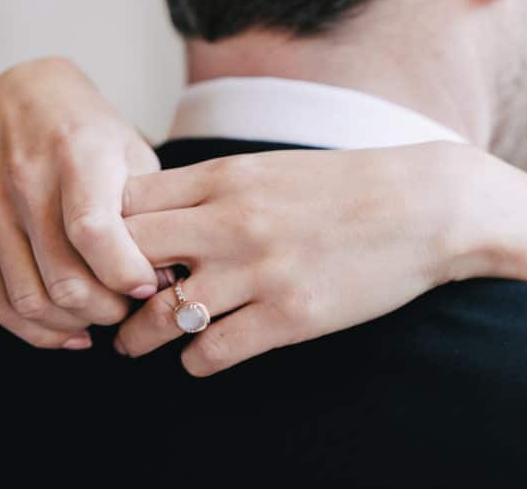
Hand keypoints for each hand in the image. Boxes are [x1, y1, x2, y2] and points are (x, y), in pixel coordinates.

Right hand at [0, 57, 162, 348]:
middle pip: (64, 278)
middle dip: (108, 309)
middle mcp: (26, 183)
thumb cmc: (89, 130)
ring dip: (76, 324)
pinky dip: (37, 330)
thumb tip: (168, 278)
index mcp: (76, 156)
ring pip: (31, 300)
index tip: (150, 286)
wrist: (18, 96)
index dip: (125, 272)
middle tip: (132, 307)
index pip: (94, 232)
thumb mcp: (132, 152)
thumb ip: (149, 212)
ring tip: (105, 317)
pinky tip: (71, 332)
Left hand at [116, 142, 489, 375]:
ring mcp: (258, 272)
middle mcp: (231, 222)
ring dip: (137, 338)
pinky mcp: (290, 316)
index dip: (103, 232)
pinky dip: (195, 360)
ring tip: (133, 345)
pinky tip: (200, 355)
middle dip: (104, 287)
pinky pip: (212, 351)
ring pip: (160, 316)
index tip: (105, 252)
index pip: (125, 203)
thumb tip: (165, 217)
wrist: (424, 205)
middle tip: (102, 307)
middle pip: (126, 257)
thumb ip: (216, 189)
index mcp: (225, 177)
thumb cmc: (349, 184)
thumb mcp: (272, 167)